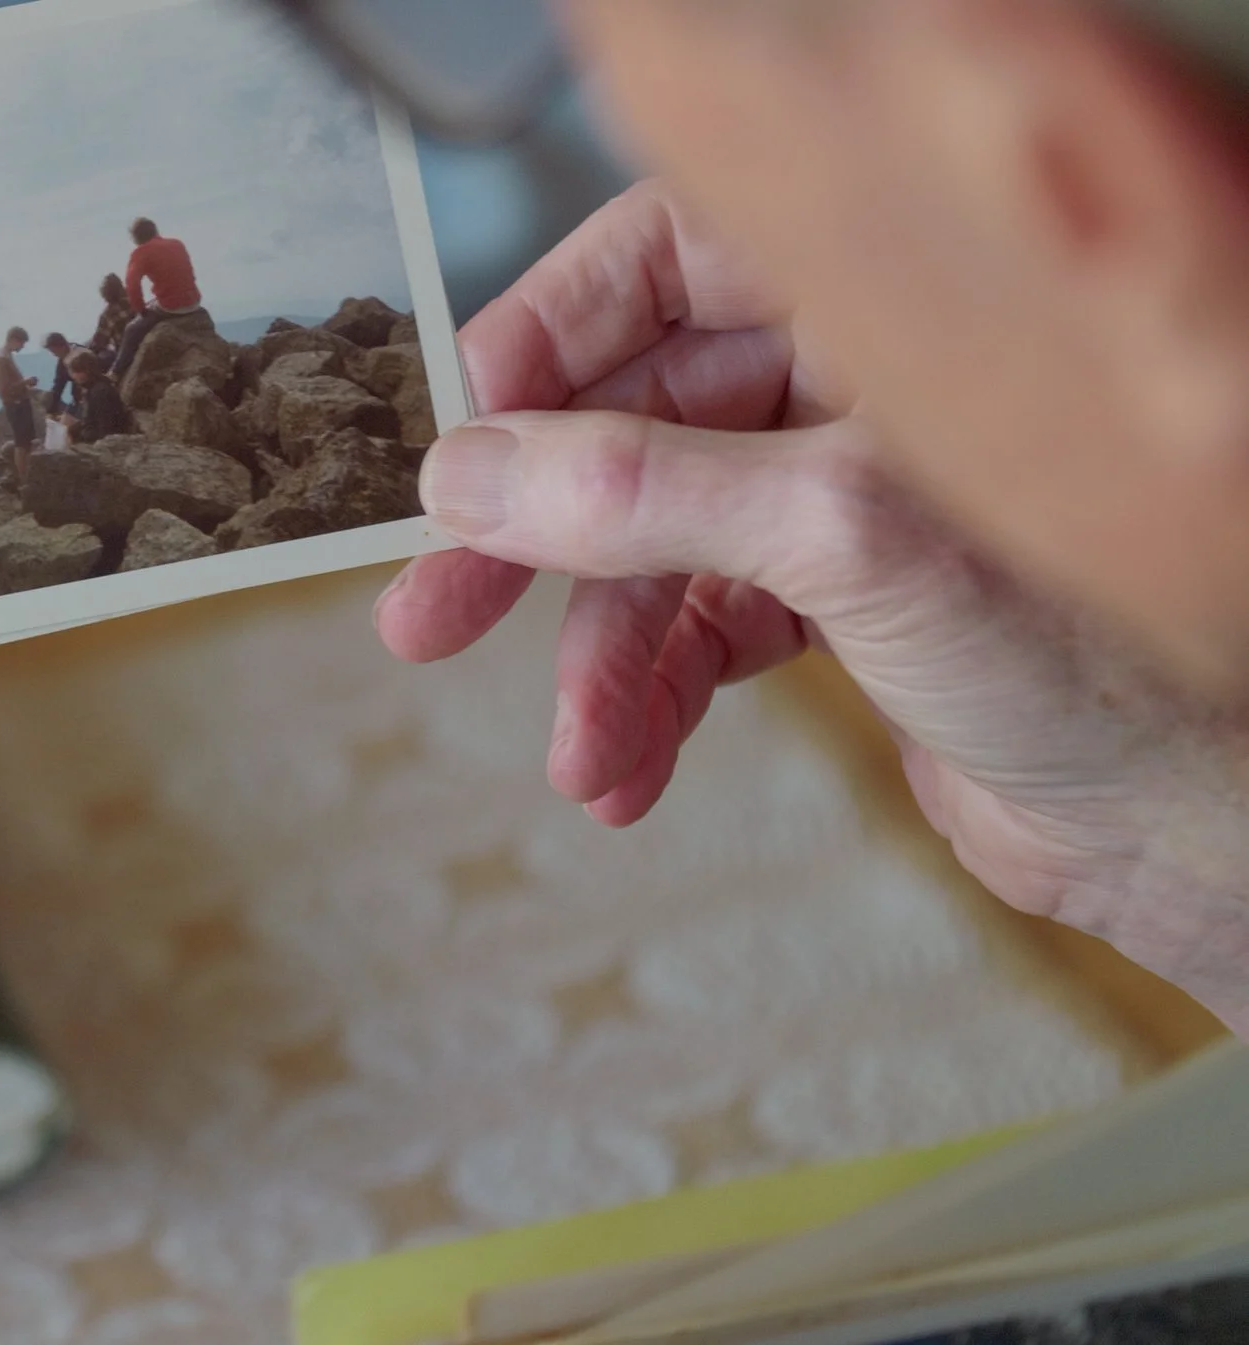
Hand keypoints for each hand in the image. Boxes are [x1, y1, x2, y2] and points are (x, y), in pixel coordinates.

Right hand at [376, 181, 1248, 1031]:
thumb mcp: (842, 535)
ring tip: (574, 749)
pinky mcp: (846, 601)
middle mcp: (860, 382)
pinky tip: (625, 770)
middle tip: (435, 607)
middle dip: (536, 536)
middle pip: (636, 417)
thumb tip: (473, 475)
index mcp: (886, 305)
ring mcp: (848, 492)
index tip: (461, 433)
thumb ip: (642, 493)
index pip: (666, 258)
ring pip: (658, 545)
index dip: (547, 340)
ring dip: (598, 658)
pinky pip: (702, 629)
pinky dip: (653, 701)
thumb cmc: (1101, 645)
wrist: (1194, 823)